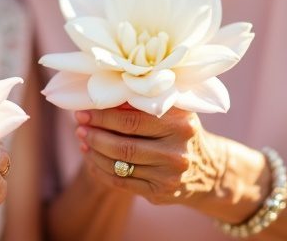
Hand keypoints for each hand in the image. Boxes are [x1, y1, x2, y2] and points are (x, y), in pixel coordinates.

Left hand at [73, 106, 252, 218]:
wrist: (208, 169)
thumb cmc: (180, 131)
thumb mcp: (173, 111)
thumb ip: (144, 102)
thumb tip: (102, 94)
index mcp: (180, 123)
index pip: (131, 120)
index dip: (102, 117)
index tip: (83, 111)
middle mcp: (176, 152)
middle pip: (123, 145)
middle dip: (95, 135)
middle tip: (78, 126)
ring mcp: (169, 175)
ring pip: (119, 165)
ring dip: (94, 153)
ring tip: (82, 140)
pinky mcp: (160, 193)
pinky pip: (121, 182)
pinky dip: (101, 170)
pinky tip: (92, 159)